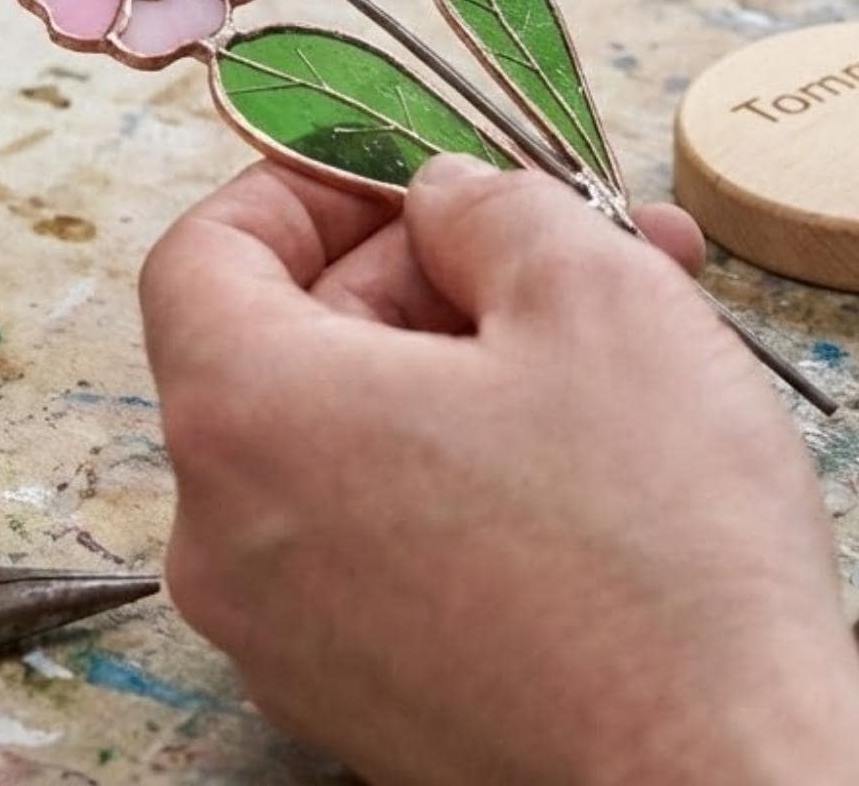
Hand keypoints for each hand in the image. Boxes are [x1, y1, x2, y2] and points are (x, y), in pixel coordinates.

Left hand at [140, 158, 858, 785]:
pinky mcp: (364, 693)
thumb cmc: (654, 549)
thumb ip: (489, 205)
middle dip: (439, 266)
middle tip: (575, 230)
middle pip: (295, 340)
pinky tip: (598, 434)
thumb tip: (443, 200)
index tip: (401, 166)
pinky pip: (385, 526)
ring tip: (631, 321)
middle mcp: (230, 539)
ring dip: (477, 354)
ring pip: (359, 433)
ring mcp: (290, 634)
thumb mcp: (591, 292)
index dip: (302, 185)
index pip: (204, 255)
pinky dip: (467, 457)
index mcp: (247, 419)